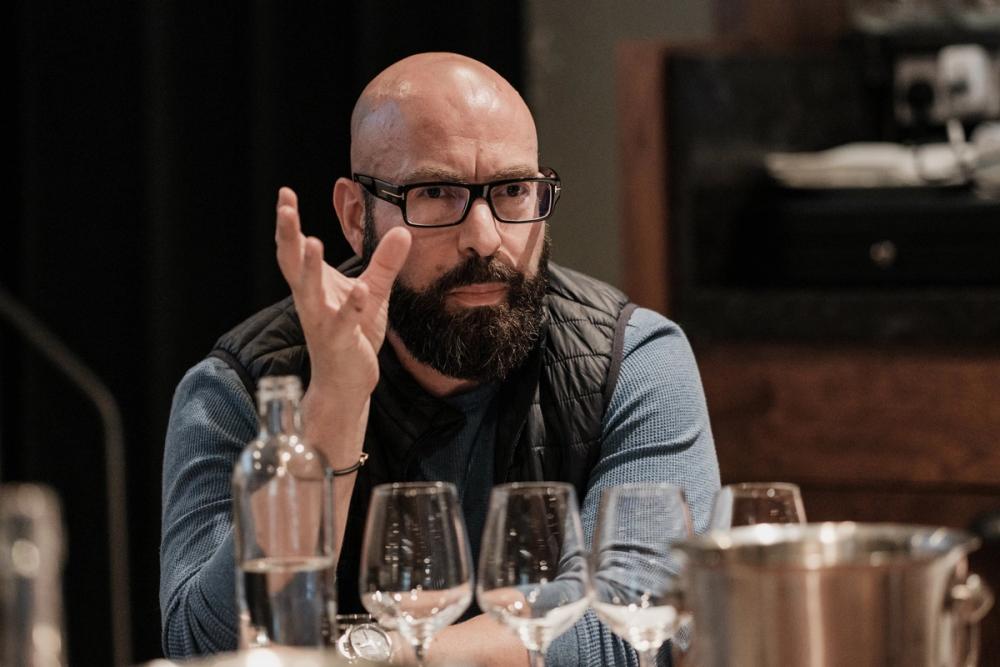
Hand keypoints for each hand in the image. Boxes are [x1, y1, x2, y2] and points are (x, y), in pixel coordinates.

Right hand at [274, 186, 410, 465]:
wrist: (346, 383)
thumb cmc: (353, 335)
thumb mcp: (373, 291)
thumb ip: (386, 262)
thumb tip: (403, 229)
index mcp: (312, 286)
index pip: (295, 249)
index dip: (288, 222)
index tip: (284, 193)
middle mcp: (310, 300)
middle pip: (292, 263)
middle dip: (287, 235)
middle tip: (284, 207)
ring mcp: (322, 321)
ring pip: (310, 292)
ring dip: (310, 268)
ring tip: (312, 241)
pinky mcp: (339, 341)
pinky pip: (344, 322)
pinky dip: (352, 307)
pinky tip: (362, 292)